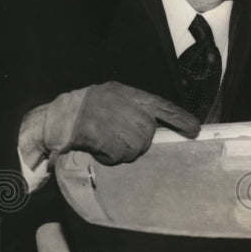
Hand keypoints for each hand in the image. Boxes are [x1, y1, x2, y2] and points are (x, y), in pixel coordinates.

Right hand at [20, 81, 199, 167]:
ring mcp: (116, 120)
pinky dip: (109, 157)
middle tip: (114, 138)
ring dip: (122, 151)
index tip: (195, 130)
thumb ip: (132, 110)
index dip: (181, 119)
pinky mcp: (105, 136)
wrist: (55, 117)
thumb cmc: (82, 110)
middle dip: (136, 142)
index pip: (163, 106)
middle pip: (148, 134)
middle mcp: (127, 105)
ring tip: (103, 141)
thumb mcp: (111, 99)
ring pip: (136, 147)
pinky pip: (120, 156)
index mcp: (129, 94)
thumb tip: (152, 126)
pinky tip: (97, 147)